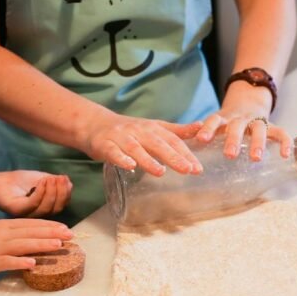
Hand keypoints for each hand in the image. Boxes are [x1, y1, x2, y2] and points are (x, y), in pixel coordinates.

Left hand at [0, 171, 71, 217]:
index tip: (65, 178)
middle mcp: (36, 215)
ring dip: (52, 191)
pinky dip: (40, 192)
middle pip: (56, 209)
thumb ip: (54, 183)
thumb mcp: (41, 179)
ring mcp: (26, 215)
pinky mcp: (16, 210)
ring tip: (51, 178)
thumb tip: (69, 184)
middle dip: (61, 192)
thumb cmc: (18, 181)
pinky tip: (42, 181)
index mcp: (44, 209)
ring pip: (46, 208)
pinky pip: (32, 204)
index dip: (66, 193)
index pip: (61, 205)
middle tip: (61, 178)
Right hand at [0, 219, 72, 275]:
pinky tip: (33, 264)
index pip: (31, 224)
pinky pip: (7, 262)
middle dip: (52, 233)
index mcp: (5, 226)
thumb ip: (10, 234)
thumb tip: (27, 241)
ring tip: (58, 245)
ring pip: (23, 245)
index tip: (65, 227)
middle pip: (32, 232)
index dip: (50, 225)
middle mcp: (3, 234)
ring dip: (42, 244)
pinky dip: (20, 263)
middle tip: (71, 235)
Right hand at [81, 112, 203, 176]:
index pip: (172, 141)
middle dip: (173, 157)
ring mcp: (121, 137)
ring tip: (160, 172)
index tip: (198, 168)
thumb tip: (201, 127)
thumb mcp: (155, 128)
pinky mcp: (105, 144)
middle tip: (188, 170)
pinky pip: (113, 152)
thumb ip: (177, 131)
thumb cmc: (130, 130)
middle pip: (157, 143)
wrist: (95, 124)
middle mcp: (139, 131)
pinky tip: (129, 166)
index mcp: (153, 128)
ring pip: (136, 148)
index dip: (186, 153)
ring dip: (148, 159)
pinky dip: (121, 158)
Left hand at [195, 82, 290, 160]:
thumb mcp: (215, 123)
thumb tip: (181, 152)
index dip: (207, 129)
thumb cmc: (227, 121)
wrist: (248, 100)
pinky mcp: (271, 126)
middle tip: (230, 155)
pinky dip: (285, 142)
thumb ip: (203, 134)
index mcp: (224, 118)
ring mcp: (257, 121)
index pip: (214, 120)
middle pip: (237, 126)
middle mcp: (240, 118)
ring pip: (259, 129)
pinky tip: (285, 155)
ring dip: (257, 142)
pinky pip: (281, 133)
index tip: (201, 140)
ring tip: (255, 158)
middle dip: (234, 140)